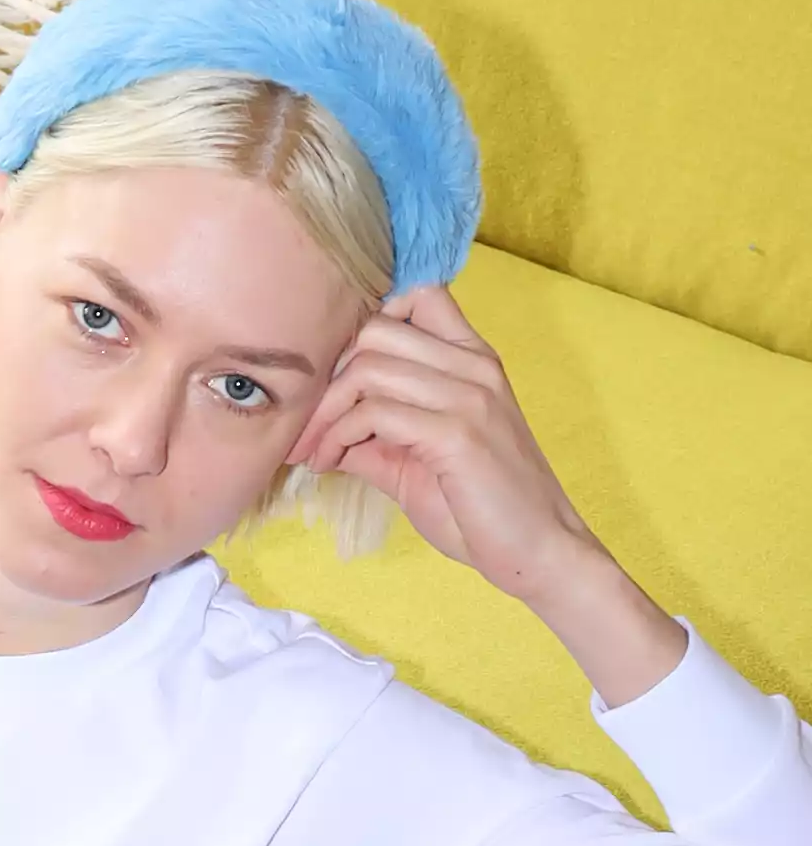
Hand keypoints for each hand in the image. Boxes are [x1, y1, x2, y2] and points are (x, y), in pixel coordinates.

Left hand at [286, 283, 601, 594]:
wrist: (536, 551)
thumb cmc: (480, 508)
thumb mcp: (417, 461)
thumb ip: (373, 435)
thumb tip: (319, 429)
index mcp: (471, 360)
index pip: (417, 295)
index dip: (365, 324)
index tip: (336, 379)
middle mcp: (473, 366)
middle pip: (376, 329)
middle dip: (328, 376)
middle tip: (308, 423)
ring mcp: (469, 395)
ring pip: (369, 367)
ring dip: (325, 412)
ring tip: (313, 450)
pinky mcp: (457, 432)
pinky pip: (375, 413)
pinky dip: (338, 437)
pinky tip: (329, 464)